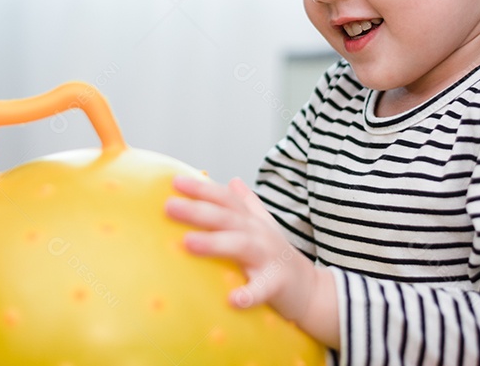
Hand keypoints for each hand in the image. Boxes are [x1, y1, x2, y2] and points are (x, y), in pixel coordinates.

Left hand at [164, 175, 324, 324]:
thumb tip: (232, 179)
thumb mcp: (263, 225)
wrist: (311, 288)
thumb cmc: (276, 255)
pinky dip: (249, 294)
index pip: (225, 198)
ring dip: (214, 243)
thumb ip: (247, 203)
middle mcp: (258, 233)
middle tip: (169, 206)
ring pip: (240, 245)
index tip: (174, 182)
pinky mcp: (277, 284)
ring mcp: (268, 257)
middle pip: (226, 217)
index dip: (201, 188)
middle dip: (198, 210)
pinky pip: (262, 289)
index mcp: (251, 220)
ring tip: (188, 242)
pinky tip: (232, 300)